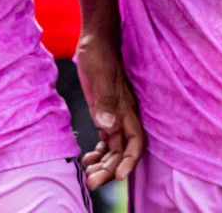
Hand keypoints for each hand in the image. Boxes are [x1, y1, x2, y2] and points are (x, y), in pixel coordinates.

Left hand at [75, 34, 144, 187]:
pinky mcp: (104, 112)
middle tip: (92, 182)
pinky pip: (106, 139)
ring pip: (114, 148)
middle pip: (122, 150)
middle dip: (110, 169)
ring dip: (103, 164)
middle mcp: (123, 116)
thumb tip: (108, 125)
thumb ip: (105, 100)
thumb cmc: (99, 53)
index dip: (130, 160)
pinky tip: (87, 158)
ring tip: (88, 176)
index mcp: (127, 108)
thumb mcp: (99, 75)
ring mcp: (114, 115)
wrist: (95, 39)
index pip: (135, 141)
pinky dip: (99, 151)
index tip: (119, 175)